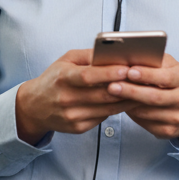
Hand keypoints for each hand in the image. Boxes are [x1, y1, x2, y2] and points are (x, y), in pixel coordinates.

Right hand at [15, 50, 138, 144]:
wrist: (34, 107)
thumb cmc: (54, 79)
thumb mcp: (65, 61)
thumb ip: (88, 56)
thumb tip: (112, 52)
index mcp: (62, 78)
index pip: (87, 77)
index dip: (108, 74)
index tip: (126, 69)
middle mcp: (66, 98)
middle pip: (101, 95)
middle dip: (124, 87)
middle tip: (144, 80)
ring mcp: (72, 115)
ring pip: (107, 109)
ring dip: (126, 100)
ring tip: (142, 91)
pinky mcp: (78, 127)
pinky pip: (104, 118)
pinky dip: (117, 110)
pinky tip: (128, 102)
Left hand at [105, 54, 178, 148]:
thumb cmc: (171, 81)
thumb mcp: (167, 66)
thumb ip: (152, 61)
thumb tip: (129, 57)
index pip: (165, 77)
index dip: (146, 75)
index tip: (129, 71)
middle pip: (154, 97)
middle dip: (131, 92)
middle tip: (112, 86)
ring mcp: (177, 117)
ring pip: (148, 112)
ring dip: (127, 104)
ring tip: (112, 96)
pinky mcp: (169, 131)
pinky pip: (146, 124)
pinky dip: (132, 115)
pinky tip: (122, 106)